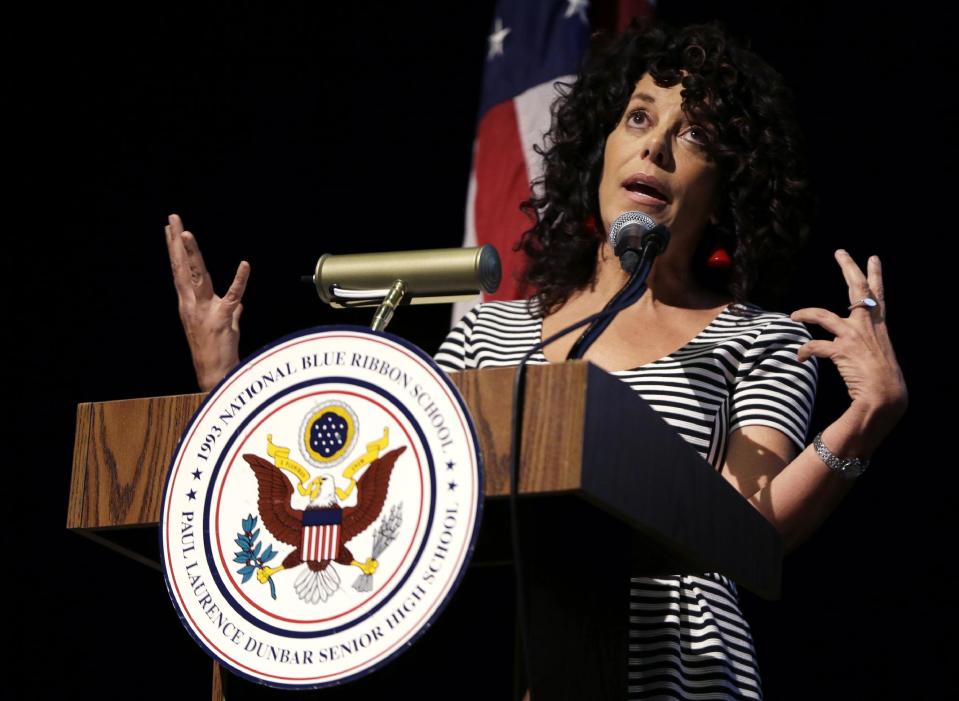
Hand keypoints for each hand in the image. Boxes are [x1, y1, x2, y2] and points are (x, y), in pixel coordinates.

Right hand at [165, 213, 249, 391]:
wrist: (215, 375)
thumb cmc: (217, 352)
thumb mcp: (224, 327)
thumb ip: (230, 311)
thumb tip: (237, 302)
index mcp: (190, 304)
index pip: (181, 270)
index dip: (176, 249)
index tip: (170, 229)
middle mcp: (192, 304)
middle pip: (182, 267)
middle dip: (176, 242)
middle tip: (171, 218)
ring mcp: (205, 311)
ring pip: (197, 276)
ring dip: (191, 254)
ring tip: (185, 233)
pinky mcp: (222, 319)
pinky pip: (233, 296)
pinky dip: (240, 280)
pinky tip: (244, 264)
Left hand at [790, 249, 907, 419]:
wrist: (886, 397)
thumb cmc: (880, 379)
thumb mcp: (876, 354)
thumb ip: (863, 343)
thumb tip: (844, 342)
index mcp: (878, 326)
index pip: (877, 295)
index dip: (875, 275)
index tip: (873, 258)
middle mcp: (867, 326)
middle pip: (858, 290)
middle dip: (849, 268)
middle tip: (840, 251)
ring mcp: (855, 337)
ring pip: (824, 316)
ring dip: (806, 314)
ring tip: (794, 316)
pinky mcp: (842, 351)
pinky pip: (815, 346)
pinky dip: (804, 351)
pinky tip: (799, 358)